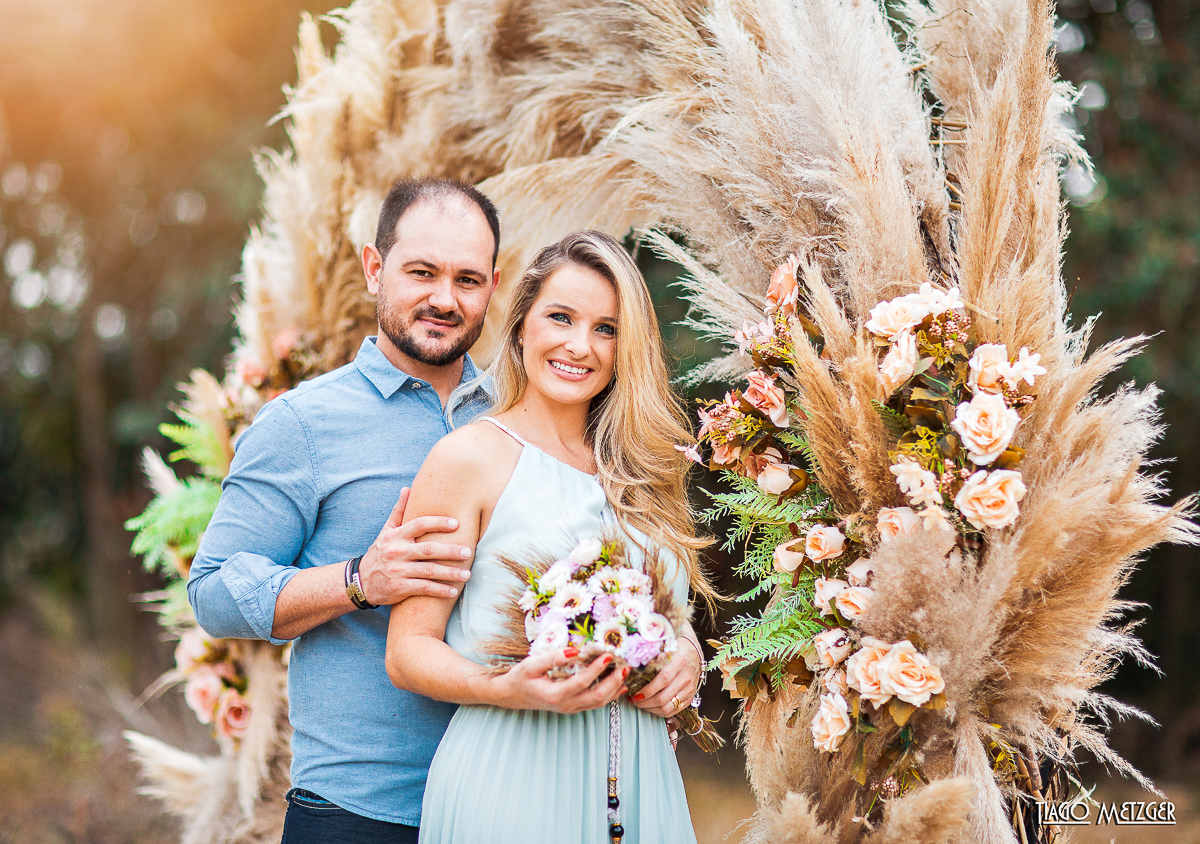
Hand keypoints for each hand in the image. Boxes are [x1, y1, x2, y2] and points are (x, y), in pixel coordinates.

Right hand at [359, 488, 472, 605]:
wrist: (360, 581)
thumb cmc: (379, 553)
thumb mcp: (386, 532)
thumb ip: (399, 512)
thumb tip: (407, 488)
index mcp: (396, 536)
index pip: (420, 524)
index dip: (439, 522)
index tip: (457, 523)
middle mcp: (397, 552)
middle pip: (429, 549)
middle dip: (451, 551)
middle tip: (468, 552)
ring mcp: (398, 570)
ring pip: (430, 571)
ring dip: (450, 573)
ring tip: (467, 574)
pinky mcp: (399, 587)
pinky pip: (424, 588)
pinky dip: (440, 590)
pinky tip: (453, 591)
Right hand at [495, 649, 629, 714]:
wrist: (512, 695)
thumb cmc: (521, 677)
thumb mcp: (531, 664)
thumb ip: (553, 658)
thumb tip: (575, 650)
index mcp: (555, 695)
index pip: (582, 682)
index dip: (597, 669)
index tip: (608, 655)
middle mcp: (566, 705)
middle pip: (596, 696)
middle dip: (613, 682)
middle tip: (624, 666)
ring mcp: (570, 708)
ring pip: (599, 703)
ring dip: (614, 688)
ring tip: (625, 673)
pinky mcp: (573, 707)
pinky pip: (595, 704)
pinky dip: (610, 696)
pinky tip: (619, 687)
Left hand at [628, 636, 700, 717]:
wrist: (693, 652)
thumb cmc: (675, 649)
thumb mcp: (663, 649)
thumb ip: (650, 659)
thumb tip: (629, 669)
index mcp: (678, 663)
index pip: (662, 681)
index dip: (647, 691)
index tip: (635, 693)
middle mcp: (685, 677)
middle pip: (663, 698)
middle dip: (645, 703)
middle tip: (635, 700)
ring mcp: (689, 689)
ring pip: (668, 708)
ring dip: (651, 709)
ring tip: (642, 704)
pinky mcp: (690, 697)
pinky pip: (674, 711)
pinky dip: (660, 712)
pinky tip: (652, 707)